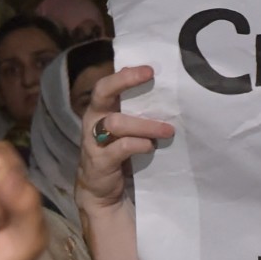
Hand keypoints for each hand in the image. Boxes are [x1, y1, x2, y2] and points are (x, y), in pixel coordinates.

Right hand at [76, 66, 175, 214]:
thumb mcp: (126, 128)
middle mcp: (93, 120)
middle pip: (102, 94)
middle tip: (150, 77)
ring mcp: (94, 141)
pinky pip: (120, 148)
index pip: (106, 84)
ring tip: (167, 130)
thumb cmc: (119, 151)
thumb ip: (134, 109)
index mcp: (100, 109)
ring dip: (145, 124)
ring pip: (116, 122)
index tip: (150, 69)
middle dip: (124, 82)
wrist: (101, 190)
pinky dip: (138, 145)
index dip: (125, 75)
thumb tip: (158, 86)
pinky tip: (150, 147)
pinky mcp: (100, 161)